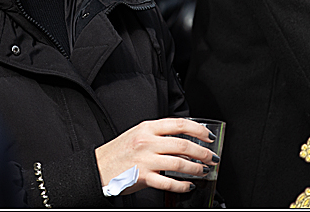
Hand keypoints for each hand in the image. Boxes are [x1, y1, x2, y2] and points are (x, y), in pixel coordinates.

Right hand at [95, 118, 215, 195]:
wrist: (98, 167)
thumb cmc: (118, 152)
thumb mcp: (137, 134)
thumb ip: (157, 134)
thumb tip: (182, 139)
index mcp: (147, 127)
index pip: (179, 124)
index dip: (198, 130)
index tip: (208, 136)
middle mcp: (147, 141)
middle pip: (183, 144)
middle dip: (202, 152)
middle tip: (211, 157)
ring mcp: (146, 160)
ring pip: (179, 163)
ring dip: (196, 168)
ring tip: (203, 170)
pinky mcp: (144, 177)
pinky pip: (169, 182)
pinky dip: (182, 185)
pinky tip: (187, 185)